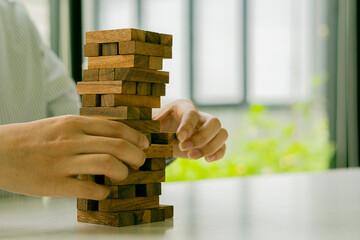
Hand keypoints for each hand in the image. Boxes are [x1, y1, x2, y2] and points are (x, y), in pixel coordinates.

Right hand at [0, 115, 148, 199]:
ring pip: (108, 165)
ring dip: (123, 172)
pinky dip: (104, 191)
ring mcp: (63, 162)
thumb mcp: (59, 124)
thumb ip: (85, 130)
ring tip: (123, 176)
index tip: (144, 144)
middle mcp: (71, 140)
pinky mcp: (54, 184)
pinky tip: (104, 191)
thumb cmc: (32, 138)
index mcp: (74, 123)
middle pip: (118, 146)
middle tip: (140, 162)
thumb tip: (114, 139)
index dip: (136, 137)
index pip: (116, 128)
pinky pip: (89, 189)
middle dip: (137, 155)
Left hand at [153, 100, 227, 161]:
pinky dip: (218, 153)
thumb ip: (150, 129)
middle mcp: (200, 116)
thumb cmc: (156, 128)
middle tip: (185, 148)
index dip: (187, 126)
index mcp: (184, 107)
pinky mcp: (212, 141)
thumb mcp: (151, 126)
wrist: (162, 135)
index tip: (179, 137)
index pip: (192, 114)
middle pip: (214, 122)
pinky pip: (223, 146)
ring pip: (222, 133)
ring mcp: (208, 128)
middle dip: (201, 137)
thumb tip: (145, 137)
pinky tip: (207, 160)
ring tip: (192, 156)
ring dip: (210, 147)